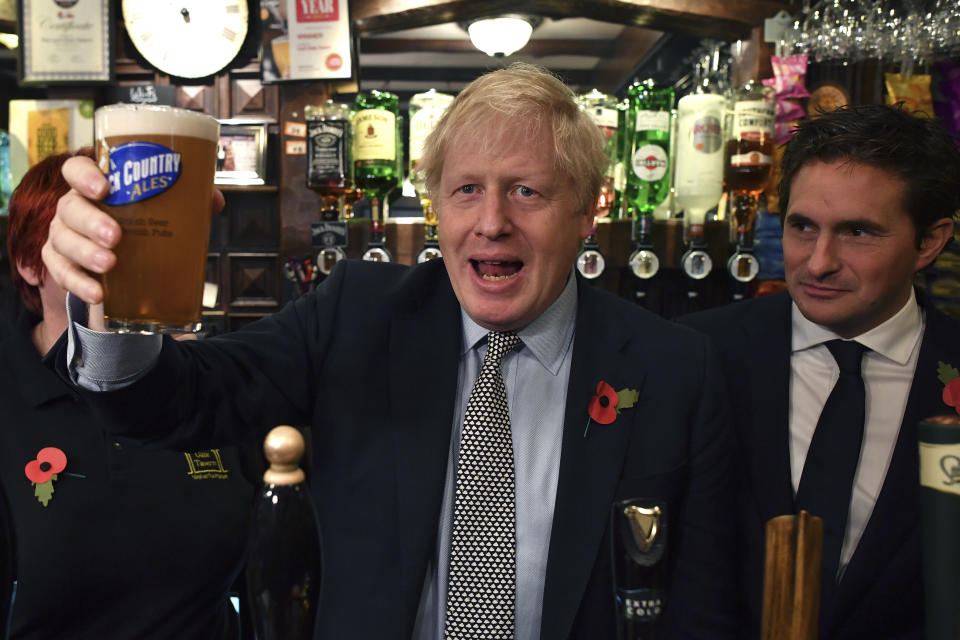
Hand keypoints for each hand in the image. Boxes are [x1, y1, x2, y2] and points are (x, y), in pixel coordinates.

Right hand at [41, 155, 225, 303]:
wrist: (125, 268)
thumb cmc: (143, 227)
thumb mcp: (166, 213)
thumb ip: (189, 202)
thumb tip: (214, 200)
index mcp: (95, 188)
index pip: (76, 169)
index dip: (84, 175)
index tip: (104, 188)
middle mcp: (74, 208)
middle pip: (70, 207)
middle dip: (91, 221)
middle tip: (116, 236)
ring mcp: (63, 236)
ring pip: (62, 240)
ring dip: (85, 253)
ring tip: (110, 264)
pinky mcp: (60, 265)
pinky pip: (62, 273)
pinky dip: (79, 284)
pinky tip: (98, 293)